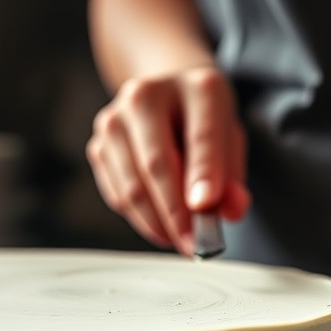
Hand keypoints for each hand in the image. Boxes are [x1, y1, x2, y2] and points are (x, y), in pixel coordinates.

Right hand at [85, 67, 250, 253]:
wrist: (168, 96)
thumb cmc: (202, 123)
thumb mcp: (230, 142)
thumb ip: (232, 179)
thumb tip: (229, 210)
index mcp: (197, 86)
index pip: (202, 135)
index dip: (204, 174)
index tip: (206, 208)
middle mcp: (148, 95)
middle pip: (157, 163)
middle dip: (176, 214)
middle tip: (193, 245)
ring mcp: (115, 119)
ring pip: (132, 186)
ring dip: (157, 223)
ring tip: (180, 240)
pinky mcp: (98, 145)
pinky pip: (117, 195)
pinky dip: (140, 218)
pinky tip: (160, 224)